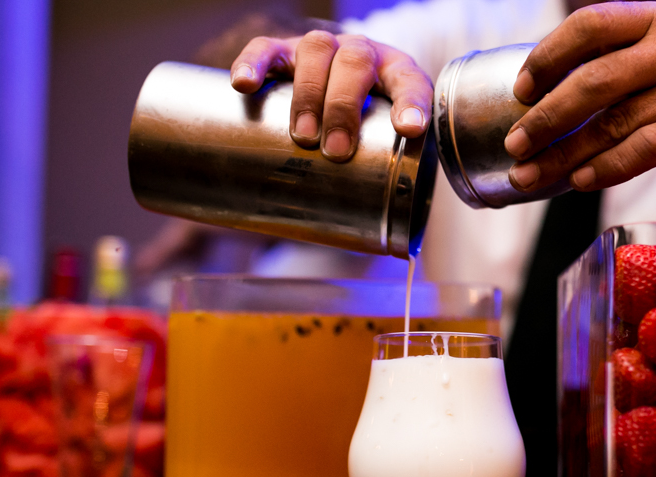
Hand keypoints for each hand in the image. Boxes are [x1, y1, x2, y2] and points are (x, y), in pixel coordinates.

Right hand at [231, 32, 432, 161]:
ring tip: (302, 136)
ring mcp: (321, 49)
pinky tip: (243, 85)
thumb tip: (391, 250)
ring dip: (309, 92)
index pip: (410, 82)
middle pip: (356, 63)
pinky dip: (254, 64)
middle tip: (336, 149)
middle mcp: (361, 54)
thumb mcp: (384, 147)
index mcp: (396, 75)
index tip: (410, 129)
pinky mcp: (283, 50)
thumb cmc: (362, 129)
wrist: (334, 89)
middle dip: (345, 107)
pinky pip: (266, 48)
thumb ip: (388, 181)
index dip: (412, 103)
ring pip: (316, 51)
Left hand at [504, 3, 655, 192]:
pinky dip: (606, 169)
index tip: (520, 89)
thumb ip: (618, 51)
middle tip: (514, 143)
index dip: (548, 57)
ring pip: (611, 125)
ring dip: (563, 155)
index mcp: (654, 19)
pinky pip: (642, 151)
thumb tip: (547, 89)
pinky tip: (579, 181)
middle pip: (592, 83)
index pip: (589, 28)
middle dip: (545, 118)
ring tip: (530, 176)